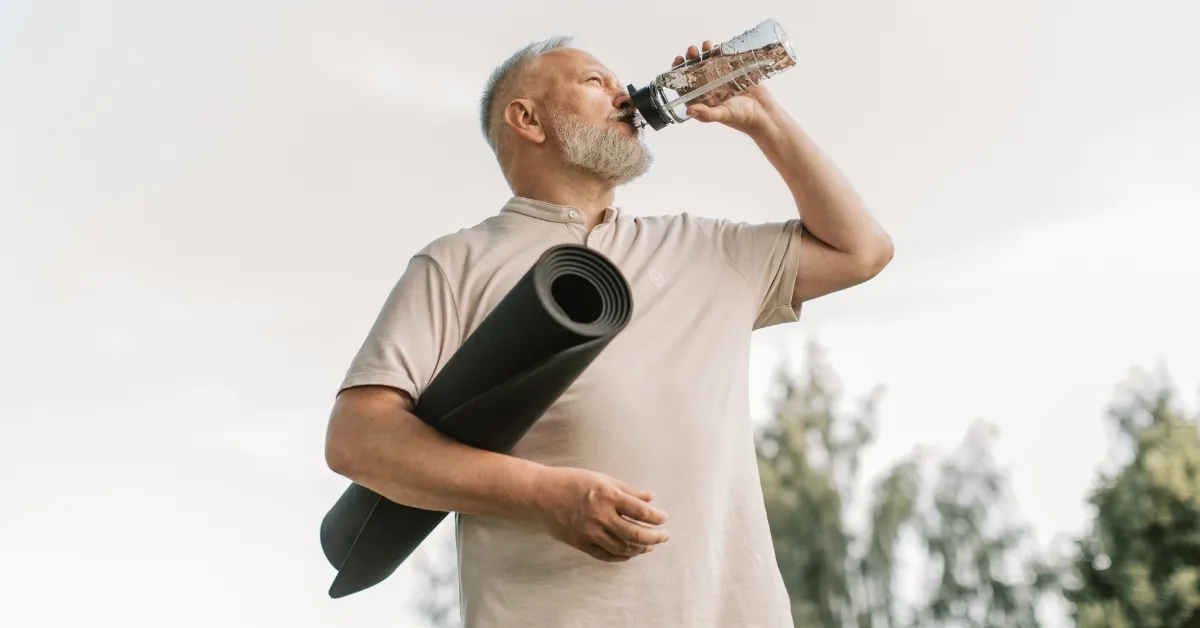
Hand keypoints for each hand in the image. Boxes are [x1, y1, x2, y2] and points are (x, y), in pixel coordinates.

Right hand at [532, 466, 669, 562]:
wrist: (541, 495)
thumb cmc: (572, 481)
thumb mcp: (602, 478)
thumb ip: (628, 490)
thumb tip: (650, 498)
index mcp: (609, 496)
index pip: (642, 512)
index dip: (657, 518)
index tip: (664, 519)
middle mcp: (602, 516)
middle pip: (636, 534)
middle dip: (654, 537)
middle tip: (664, 536)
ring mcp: (591, 532)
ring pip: (622, 548)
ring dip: (640, 549)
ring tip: (649, 546)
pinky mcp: (581, 543)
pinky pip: (606, 555)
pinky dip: (621, 557)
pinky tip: (629, 553)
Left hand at [672, 40, 779, 134]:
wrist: (765, 112)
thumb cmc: (742, 117)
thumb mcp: (723, 115)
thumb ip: (706, 114)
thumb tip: (689, 111)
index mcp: (703, 101)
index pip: (686, 85)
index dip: (679, 73)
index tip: (678, 60)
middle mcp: (710, 90)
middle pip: (696, 72)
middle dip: (692, 60)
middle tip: (692, 50)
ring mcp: (721, 80)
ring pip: (709, 64)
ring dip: (705, 54)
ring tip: (706, 44)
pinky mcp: (733, 73)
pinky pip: (724, 61)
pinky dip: (720, 53)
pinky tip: (717, 46)